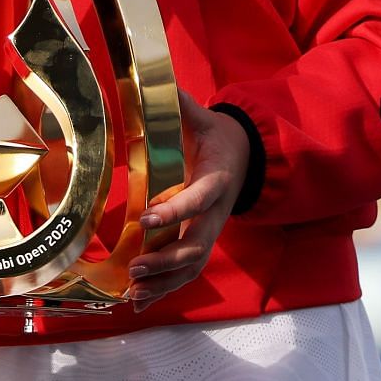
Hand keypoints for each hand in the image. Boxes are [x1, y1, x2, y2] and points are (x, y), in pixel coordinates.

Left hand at [127, 89, 250, 311]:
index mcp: (215, 181)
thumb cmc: (217, 137)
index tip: (146, 219)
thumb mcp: (201, 118)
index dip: (174, 212)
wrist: (247, 158)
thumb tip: (154, 78)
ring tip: (133, 293)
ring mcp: (211, 231)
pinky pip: (187, 272)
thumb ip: (179, 104)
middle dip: (166, 261)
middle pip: (196, 246)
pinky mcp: (202, 242)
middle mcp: (216, 213)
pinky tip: (138, 302)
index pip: (196, 200)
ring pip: (192, 266)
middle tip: (136, 267)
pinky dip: (164, 289)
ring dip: (164, 283)